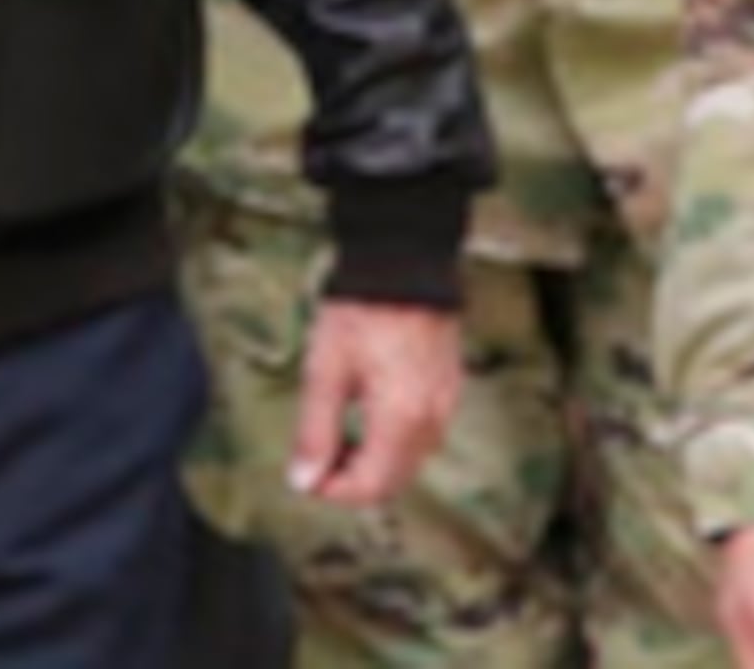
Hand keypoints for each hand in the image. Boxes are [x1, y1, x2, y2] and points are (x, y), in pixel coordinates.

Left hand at [286, 298, 460, 505]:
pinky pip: (422, 436)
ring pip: (408, 462)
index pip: (370, 487)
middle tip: (317, 453)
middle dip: (351, 479)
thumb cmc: (361, 311)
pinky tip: (367, 412)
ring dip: (372, 462)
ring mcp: (446, 406)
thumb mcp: (325, 370)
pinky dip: (392, 441)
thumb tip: (304, 482)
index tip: (305, 471)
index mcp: (401, 420)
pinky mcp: (449, 390)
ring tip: (337, 430)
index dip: (333, 490)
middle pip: (393, 482)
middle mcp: (432, 422)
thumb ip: (315, 431)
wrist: (406, 262)